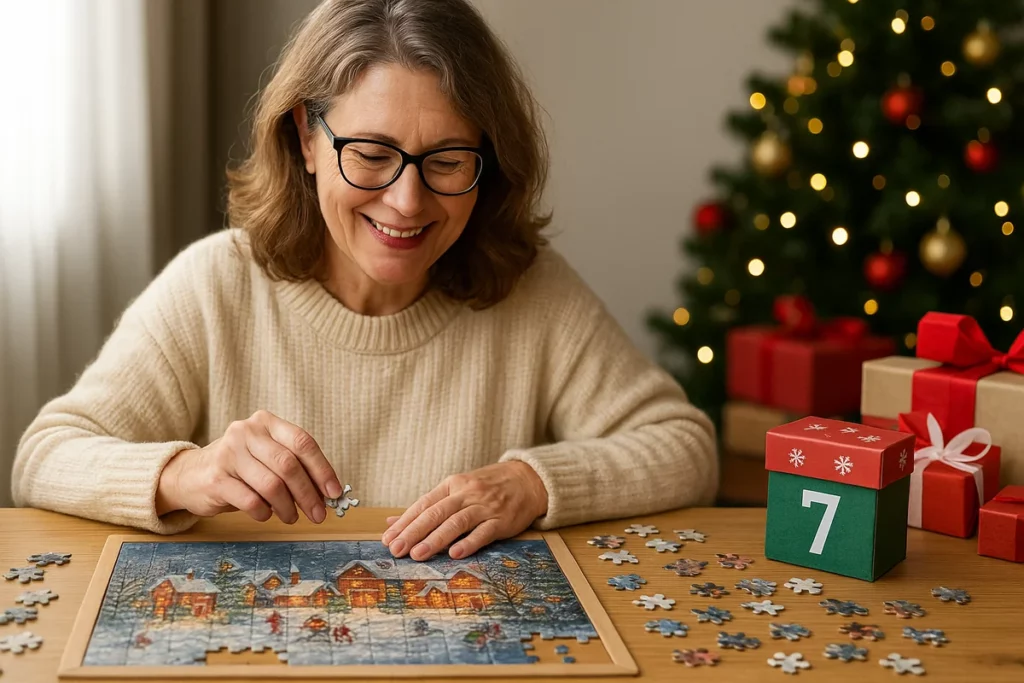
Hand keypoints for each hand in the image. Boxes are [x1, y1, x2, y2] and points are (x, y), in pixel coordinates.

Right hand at [156, 410, 342, 523]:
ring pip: (271, 485)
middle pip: (289, 465)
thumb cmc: (240, 467)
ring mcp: (229, 453)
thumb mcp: (267, 457)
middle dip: (308, 494)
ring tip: (292, 517)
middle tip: (318, 514)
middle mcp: (247, 432)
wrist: (191, 474)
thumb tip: (328, 493)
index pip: (302, 442)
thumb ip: (295, 467)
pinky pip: (251, 501)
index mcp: (266, 422)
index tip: (334, 492)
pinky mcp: (216, 478)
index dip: (322, 469)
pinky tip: (266, 514)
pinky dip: (265, 512)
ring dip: (288, 507)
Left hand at [381, 461, 547, 560]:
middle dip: (413, 532)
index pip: (423, 504)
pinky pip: (483, 532)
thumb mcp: (456, 489)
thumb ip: (427, 507)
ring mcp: (484, 507)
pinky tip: (455, 554)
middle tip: (396, 549)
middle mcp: (466, 494)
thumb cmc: (487, 487)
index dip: (404, 522)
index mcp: (452, 485)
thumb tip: (391, 522)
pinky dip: (468, 543)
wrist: (527, 480)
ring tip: (418, 555)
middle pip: (435, 513)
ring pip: (456, 523)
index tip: (388, 538)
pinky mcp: (501, 520)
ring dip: (435, 539)